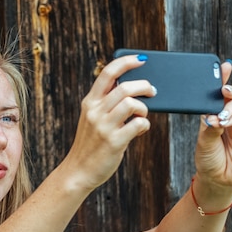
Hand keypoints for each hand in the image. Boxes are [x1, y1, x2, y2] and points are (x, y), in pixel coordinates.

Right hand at [62, 54, 156, 190]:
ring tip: (143, 114)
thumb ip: (107, 105)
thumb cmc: (90, 145)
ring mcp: (104, 126)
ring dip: (144, 107)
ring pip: (132, 103)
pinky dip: (144, 124)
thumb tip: (135, 92)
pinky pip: (138, 124)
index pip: (108, 73)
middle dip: (144, 86)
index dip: (126, 62)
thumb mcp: (92, 120)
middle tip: (153, 91)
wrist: (78, 171)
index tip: (141, 59)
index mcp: (90, 103)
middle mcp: (95, 112)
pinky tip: (141, 129)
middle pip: (125, 87)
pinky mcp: (114, 141)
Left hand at [194, 61, 231, 190]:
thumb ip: (209, 128)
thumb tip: (213, 115)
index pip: (214, 94)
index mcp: (209, 115)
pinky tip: (224, 123)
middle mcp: (222, 116)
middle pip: (229, 95)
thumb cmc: (207, 159)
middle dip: (228, 87)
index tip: (222, 66)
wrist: (217, 178)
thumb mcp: (203, 143)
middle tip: (224, 89)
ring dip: (230, 107)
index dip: (220, 79)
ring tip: (221, 116)